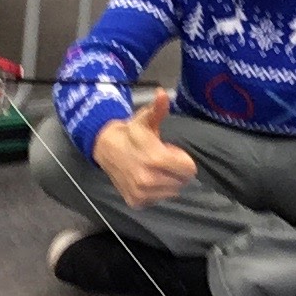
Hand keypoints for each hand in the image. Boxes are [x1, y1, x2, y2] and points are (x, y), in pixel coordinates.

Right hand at [91, 89, 196, 206]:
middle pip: (182, 181)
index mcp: (155, 159)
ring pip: (171, 192)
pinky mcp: (135, 202)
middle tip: (160, 159)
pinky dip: (155, 191)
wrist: (106, 148)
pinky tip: (145, 178)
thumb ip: (158, 109)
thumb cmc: (132, 133)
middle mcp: (148, 180)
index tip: (169, 151)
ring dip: (166, 181)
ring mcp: (141, 194)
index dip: (182, 159)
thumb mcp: (146, 119)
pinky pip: (158, 200)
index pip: (189, 169)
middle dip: (175, 170)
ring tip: (152, 168)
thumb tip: (163, 93)